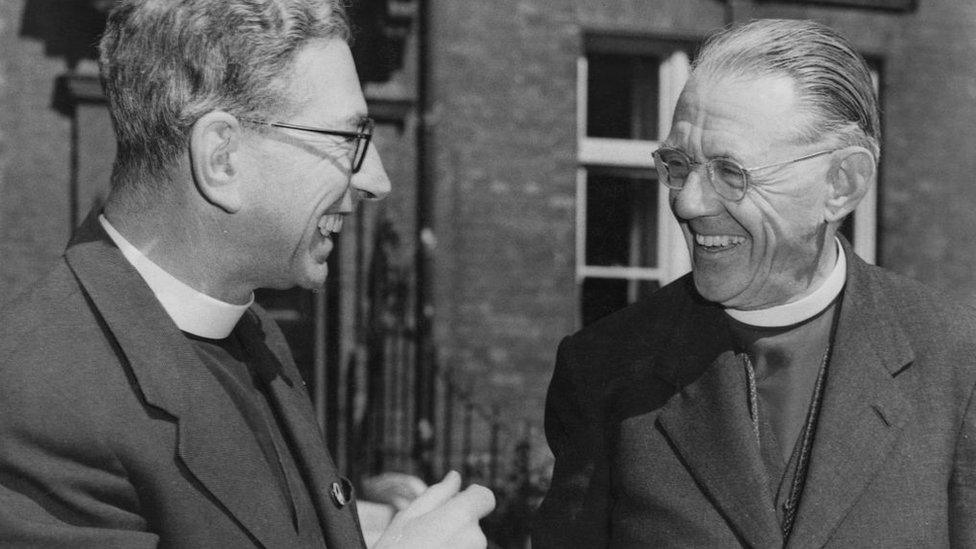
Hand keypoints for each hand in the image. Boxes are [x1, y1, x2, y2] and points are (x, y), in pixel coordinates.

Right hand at [373, 470, 494, 548]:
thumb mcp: (406, 518)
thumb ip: (436, 494)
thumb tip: (455, 477)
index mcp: (461, 516)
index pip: (485, 497)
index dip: (471, 498)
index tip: (456, 504)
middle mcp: (476, 538)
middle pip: (473, 523)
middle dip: (454, 526)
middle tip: (425, 538)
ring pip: (469, 544)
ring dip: (453, 545)